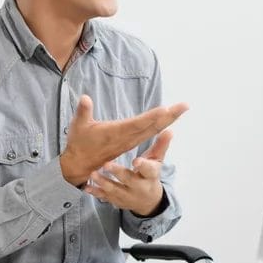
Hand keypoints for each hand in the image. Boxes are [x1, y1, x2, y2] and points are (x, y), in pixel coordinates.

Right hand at [59, 96, 187, 186]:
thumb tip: (85, 98)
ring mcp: (130, 140)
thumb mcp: (78, 127)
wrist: (81, 165)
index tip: (166, 109)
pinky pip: (149, 132)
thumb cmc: (80, 144)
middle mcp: (127, 137)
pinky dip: (159, 124)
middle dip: (169, 115)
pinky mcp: (130, 141)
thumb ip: (83, 111)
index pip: (138, 124)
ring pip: (153, 129)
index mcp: (117, 133)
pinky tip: (167, 118)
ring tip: (180, 109)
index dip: (152, 117)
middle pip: (152, 126)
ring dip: (168, 119)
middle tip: (185, 106)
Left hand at [83, 129, 173, 216]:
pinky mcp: (117, 201)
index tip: (137, 161)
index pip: (149, 170)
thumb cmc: (150, 175)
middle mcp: (140, 188)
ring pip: (115, 190)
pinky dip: (95, 193)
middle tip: (106, 163)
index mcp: (151, 176)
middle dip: (118, 173)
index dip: (144, 166)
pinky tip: (86, 187)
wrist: (147, 201)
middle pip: (130, 180)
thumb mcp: (157, 161)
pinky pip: (105, 198)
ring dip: (103, 183)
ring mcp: (127, 196)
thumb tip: (169, 131)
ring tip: (92, 174)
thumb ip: (160, 146)